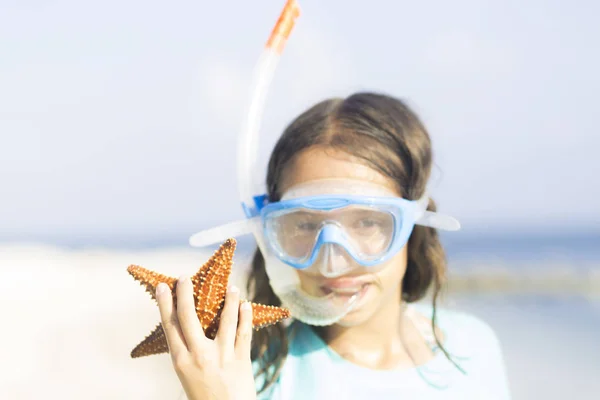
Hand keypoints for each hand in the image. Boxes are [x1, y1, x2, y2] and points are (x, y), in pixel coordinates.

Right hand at [156, 276, 255, 399]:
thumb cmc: (205, 398)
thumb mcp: (187, 376)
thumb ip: (188, 352)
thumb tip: (190, 325)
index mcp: (181, 361)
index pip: (170, 326)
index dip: (164, 304)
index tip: (162, 287)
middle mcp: (199, 356)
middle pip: (189, 317)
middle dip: (185, 294)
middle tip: (184, 277)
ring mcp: (221, 356)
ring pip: (224, 320)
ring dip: (228, 300)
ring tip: (230, 286)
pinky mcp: (241, 360)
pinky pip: (244, 333)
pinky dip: (245, 316)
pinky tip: (245, 304)